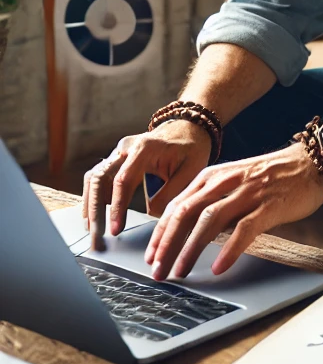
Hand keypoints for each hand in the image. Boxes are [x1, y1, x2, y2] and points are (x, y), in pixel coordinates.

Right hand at [81, 120, 210, 248]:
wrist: (189, 129)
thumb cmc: (192, 149)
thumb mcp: (192, 170)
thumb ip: (172, 192)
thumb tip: (151, 215)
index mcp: (145, 148)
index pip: (123, 181)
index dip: (117, 207)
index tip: (115, 229)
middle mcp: (127, 147)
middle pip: (100, 177)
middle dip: (95, 208)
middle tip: (96, 234)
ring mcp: (119, 151)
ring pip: (94, 177)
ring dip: (90, 203)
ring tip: (92, 229)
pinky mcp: (117, 158)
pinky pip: (99, 176)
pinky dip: (94, 195)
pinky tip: (95, 214)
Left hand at [144, 143, 322, 279]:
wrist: (311, 163)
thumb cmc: (273, 176)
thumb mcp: (235, 181)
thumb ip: (214, 201)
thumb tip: (188, 232)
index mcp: (213, 175)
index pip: (176, 205)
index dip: (160, 233)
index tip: (151, 256)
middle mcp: (226, 181)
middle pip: (186, 213)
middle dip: (167, 244)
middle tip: (158, 270)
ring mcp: (248, 192)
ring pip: (209, 221)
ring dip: (190, 249)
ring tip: (181, 271)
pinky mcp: (269, 205)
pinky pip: (244, 229)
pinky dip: (229, 249)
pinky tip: (219, 266)